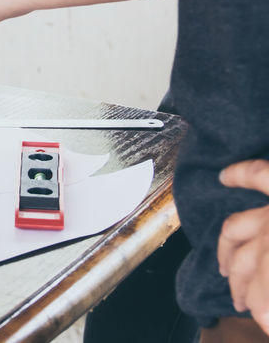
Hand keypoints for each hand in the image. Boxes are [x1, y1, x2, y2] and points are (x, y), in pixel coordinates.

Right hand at [219, 160, 268, 328]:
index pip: (263, 294)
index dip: (265, 315)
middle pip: (246, 266)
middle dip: (246, 293)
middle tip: (250, 310)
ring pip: (235, 229)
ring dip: (226, 252)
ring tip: (224, 270)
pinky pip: (256, 174)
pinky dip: (239, 174)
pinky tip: (224, 177)